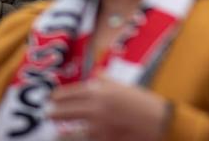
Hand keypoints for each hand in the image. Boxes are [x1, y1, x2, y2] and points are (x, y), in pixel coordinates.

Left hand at [49, 78, 168, 140]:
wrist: (159, 122)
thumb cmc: (143, 102)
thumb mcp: (124, 86)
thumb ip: (106, 81)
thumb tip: (96, 73)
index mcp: (99, 92)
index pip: (70, 93)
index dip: (59, 96)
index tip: (52, 98)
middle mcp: (94, 108)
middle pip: (65, 112)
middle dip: (54, 113)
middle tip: (49, 114)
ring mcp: (97, 128)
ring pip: (71, 133)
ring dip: (63, 133)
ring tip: (58, 134)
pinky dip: (80, 140)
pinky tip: (77, 139)